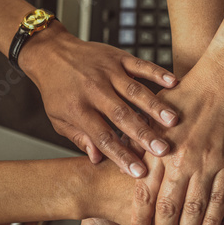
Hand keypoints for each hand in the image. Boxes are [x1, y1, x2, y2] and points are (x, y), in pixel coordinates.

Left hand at [19, 23, 179, 176]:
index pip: (102, 137)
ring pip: (134, 91)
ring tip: (173, 121)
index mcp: (78, 109)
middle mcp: (93, 90)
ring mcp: (107, 72)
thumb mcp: (59, 119)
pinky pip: (140, 65)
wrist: (50, 53)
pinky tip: (173, 83)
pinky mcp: (117, 57)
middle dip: (143, 134)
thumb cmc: (57, 91)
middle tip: (163, 150)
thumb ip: (80, 139)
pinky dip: (157, 73)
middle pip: (121, 115)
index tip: (139, 171)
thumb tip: (97, 160)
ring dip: (155, 106)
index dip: (121, 155)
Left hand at [131, 55, 223, 224]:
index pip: (145, 192)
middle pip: (167, 209)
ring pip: (192, 209)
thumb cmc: (189, 94)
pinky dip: (213, 221)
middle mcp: (180, 160)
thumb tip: (121, 154)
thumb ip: (141, 139)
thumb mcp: (156, 116)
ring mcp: (206, 164)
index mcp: (159, 149)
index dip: (139, 217)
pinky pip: (220, 199)